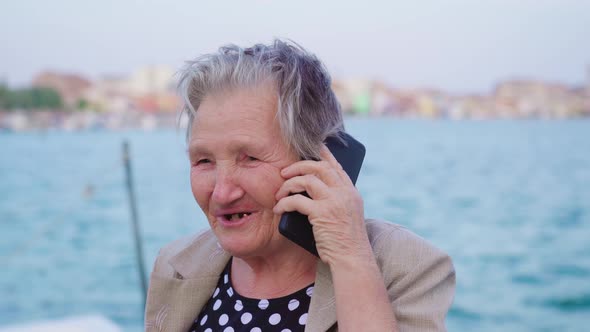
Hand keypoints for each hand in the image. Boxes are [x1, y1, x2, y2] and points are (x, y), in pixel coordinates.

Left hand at [274, 145, 371, 265]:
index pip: (336, 166)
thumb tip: (316, 190)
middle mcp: (344, 193)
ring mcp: (334, 201)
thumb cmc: (346, 241)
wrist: (353, 259)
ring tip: (280, 193)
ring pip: (307, 179)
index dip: (322, 154)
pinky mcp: (322, 213)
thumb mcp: (347, 215)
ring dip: (289, 184)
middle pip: (319, 167)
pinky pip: (297, 200)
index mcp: (351, 192)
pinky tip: (279, 208)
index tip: (312, 146)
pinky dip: (285, 203)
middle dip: (299, 166)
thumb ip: (338, 200)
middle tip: (284, 173)